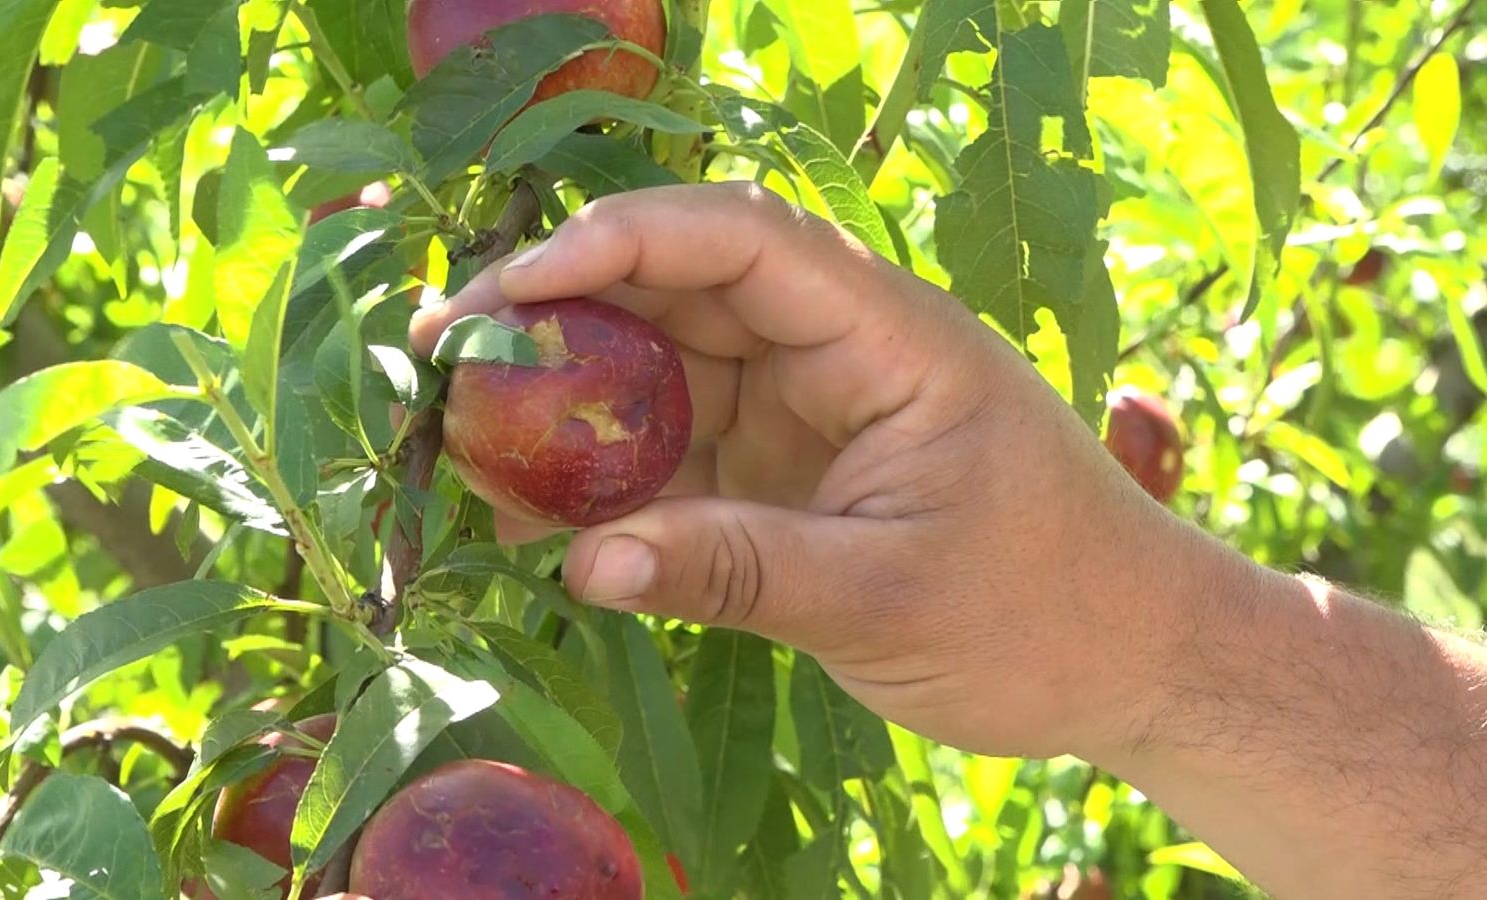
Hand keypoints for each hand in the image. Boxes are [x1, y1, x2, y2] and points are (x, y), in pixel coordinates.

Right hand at [411, 183, 1242, 761]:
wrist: (1130, 661)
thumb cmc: (1043, 614)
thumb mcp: (887, 597)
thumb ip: (740, 572)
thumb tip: (585, 565)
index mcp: (888, 336)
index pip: (741, 242)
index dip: (620, 242)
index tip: (512, 287)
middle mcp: (836, 353)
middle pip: (681, 292)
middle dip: (561, 311)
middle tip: (445, 356)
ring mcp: (806, 412)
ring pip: (666, 371)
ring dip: (571, 399)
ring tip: (464, 442)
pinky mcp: (786, 473)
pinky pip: (680, 454)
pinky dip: (609, 480)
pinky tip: (533, 517)